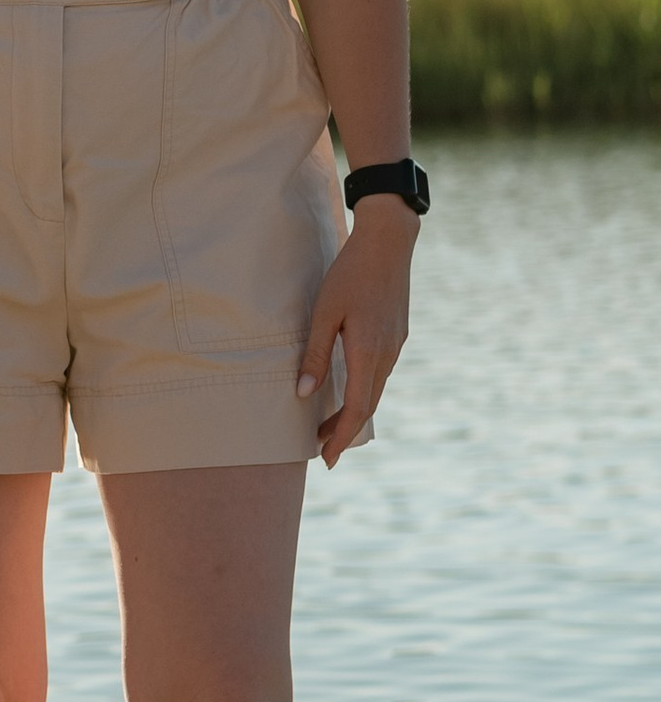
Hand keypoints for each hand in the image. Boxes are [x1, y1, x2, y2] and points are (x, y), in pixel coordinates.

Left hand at [296, 205, 415, 465]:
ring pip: (375, 390)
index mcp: (368, 353)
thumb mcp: (324, 313)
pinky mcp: (396, 336)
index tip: (325, 458)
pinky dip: (363, 391)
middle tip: (321, 450)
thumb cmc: (351, 273)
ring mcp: (395, 346)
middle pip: (368, 406)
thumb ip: (315, 355)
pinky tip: (347, 390)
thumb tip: (304, 394)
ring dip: (353, 411)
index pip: (357, 409)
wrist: (389, 243)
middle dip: (344, 431)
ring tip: (328, 425)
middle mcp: (387, 355)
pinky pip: (379, 374)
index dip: (341, 436)